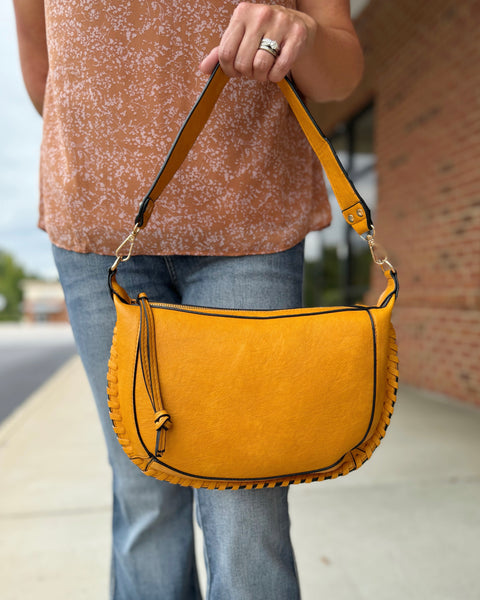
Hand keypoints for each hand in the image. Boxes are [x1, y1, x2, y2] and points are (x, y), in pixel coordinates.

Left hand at [199, 2, 316, 82]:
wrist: (298, 26)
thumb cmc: (264, 35)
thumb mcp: (241, 38)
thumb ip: (221, 52)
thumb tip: (204, 68)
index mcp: (242, 13)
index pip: (226, 53)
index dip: (229, 69)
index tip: (236, 71)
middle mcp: (260, 14)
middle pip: (242, 62)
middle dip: (247, 73)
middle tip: (253, 69)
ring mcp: (280, 23)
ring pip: (260, 65)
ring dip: (261, 76)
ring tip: (264, 70)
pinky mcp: (297, 36)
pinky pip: (279, 69)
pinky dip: (275, 77)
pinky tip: (276, 71)